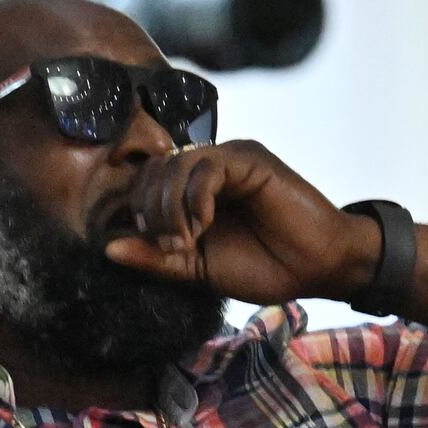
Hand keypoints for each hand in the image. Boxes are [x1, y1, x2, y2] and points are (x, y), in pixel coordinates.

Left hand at [99, 142, 380, 306]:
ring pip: (174, 165)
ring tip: (188, 240)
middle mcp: (209, 167)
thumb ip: (156, 258)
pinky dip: (195, 197)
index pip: (145, 182)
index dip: (141, 213)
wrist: (318, 267)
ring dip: (171, 208)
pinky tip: (205, 223)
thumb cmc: (265, 267)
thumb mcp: (199, 269)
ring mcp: (230, 158)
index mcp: (194, 190)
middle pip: (152, 170)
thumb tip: (108, 249)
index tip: (160, 250)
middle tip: (174, 248)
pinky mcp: (250, 159)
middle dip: (152, 212)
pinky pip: (205, 165)